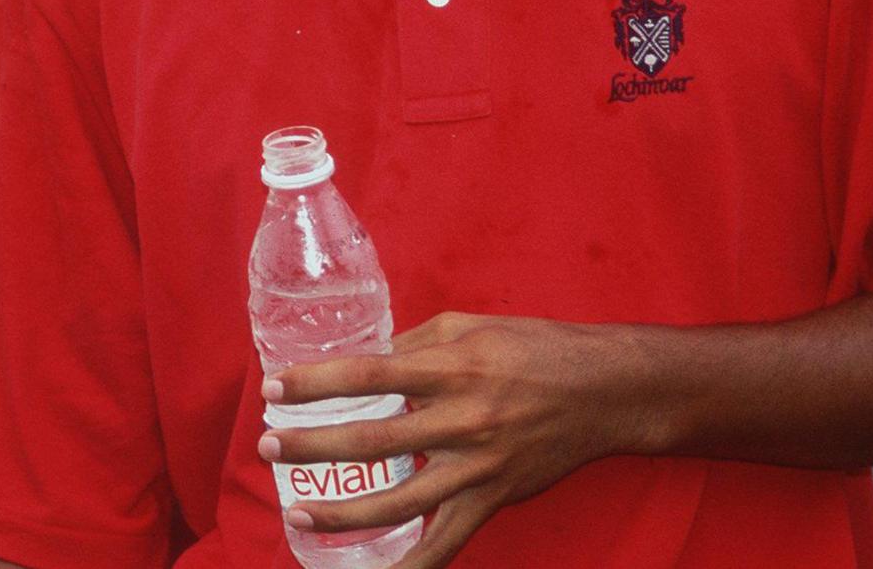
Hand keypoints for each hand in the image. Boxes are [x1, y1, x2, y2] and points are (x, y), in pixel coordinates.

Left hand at [259, 312, 657, 566]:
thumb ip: (414, 346)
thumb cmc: (533, 348)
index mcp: (453, 368)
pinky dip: (412, 567)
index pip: (369, 374)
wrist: (605, 391)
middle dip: (311, 446)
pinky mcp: (494, 498)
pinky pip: (448, 543)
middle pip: (373, 440)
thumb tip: (361, 361)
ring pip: (400, 500)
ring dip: (342, 510)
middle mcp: (464, 418)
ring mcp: (480, 466)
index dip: (316, 383)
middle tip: (267, 447)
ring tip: (297, 513)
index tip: (274, 390)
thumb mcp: (469, 327)